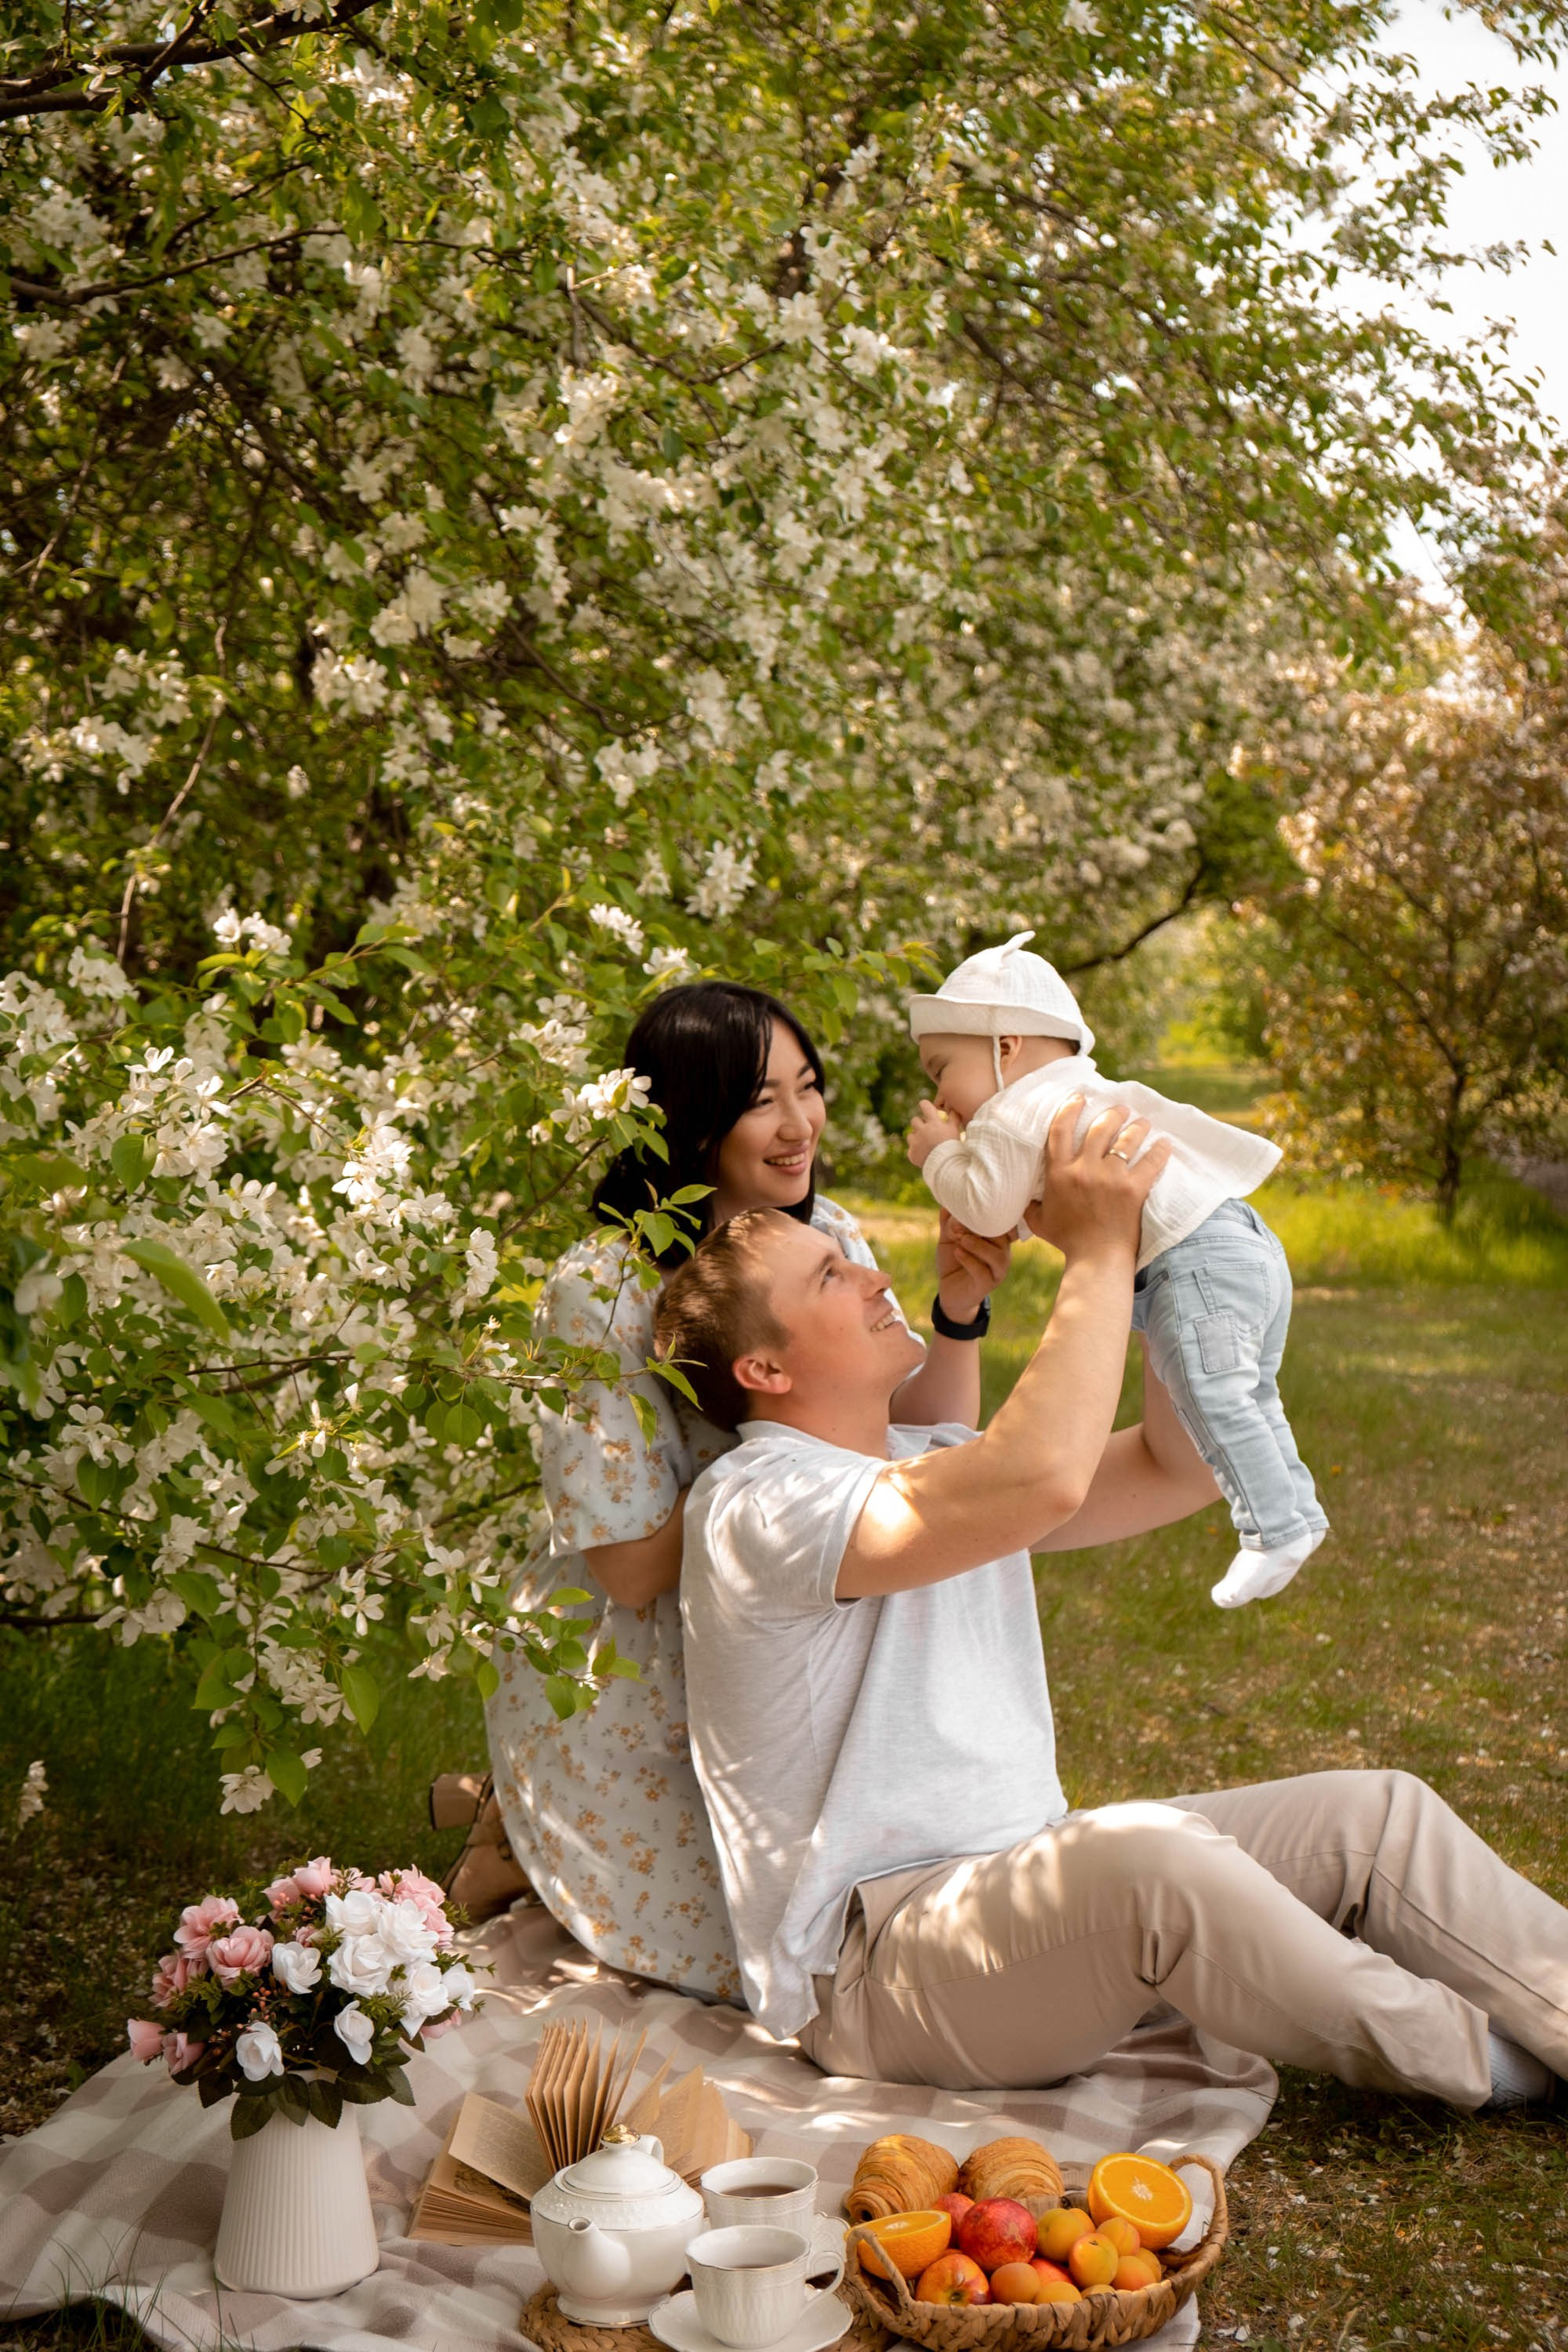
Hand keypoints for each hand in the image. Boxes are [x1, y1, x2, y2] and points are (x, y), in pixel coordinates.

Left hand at [907, 1098, 955, 1169]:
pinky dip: (916, 1151)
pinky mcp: (911, 1154)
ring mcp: (915, 1142)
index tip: (926, 1107)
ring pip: (910, 1135)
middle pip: (914, 1120)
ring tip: (925, 1144)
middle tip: (927, 1129)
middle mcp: (922, 1130)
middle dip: (920, 1123)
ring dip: (916, 1137)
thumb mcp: (955, 1130)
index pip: (924, 1105)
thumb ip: (954, 1117)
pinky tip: (924, 1154)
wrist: (948, 1166)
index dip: (925, 1105)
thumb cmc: (953, 1146)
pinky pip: (911, 1149)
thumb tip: (952, 1109)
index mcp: (933, 1122)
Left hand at [935, 1210, 1010, 1323]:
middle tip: (959, 1225)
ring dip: (979, 1245)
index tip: (967, 1207)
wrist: (949, 1291)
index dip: (987, 1213)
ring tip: (962, 1240)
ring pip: (997, 1256)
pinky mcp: (986, 1285)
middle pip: (1002, 1236)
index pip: (1001, 1222)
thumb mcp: (949, 1240)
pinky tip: (957, 1253)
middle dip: (980, 1228)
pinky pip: (983, 1273)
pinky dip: (970, 1261)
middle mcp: (1002, 1253)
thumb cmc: (954, 1262)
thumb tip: (946, 1204)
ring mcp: (997, 1271)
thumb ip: (949, 1223)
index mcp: (996, 1239)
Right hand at [1023, 1100, 1170, 1263]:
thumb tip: (1024, 1196)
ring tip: (1143, 1122)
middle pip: (1099, 1127)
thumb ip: (1031, 1204)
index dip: (1070, 1108)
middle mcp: (1083, 1169)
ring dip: (1137, 1126)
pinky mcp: (1134, 1188)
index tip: (1079, 1097)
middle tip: (1121, 1109)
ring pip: (1126, 1138)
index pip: (1060, 1130)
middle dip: (1113, 1113)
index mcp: (1059, 1173)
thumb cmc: (1068, 1241)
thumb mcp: (1039, 1221)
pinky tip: (1165, 1143)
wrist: (1096, 1260)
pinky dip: (1160, 1150)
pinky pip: (1151, 1161)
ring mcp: (1110, 1177)